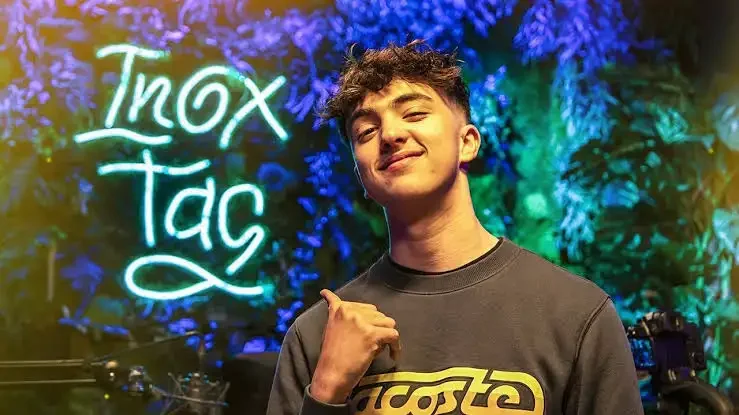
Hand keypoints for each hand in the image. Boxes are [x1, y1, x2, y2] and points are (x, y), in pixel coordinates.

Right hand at [310, 289, 400, 403]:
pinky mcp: (372, 335)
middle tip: (370, 345)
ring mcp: (361, 322)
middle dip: (378, 329)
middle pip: (378, 314)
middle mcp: (350, 311)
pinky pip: (394, 335)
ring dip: (386, 336)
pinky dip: (396, 347)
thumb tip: (327, 293)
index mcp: (340, 308)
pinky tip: (392, 356)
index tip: (367, 332)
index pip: (364, 307)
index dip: (370, 321)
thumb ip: (337, 312)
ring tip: (378, 349)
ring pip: (388, 323)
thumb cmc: (331, 356)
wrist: (331, 376)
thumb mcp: (330, 326)